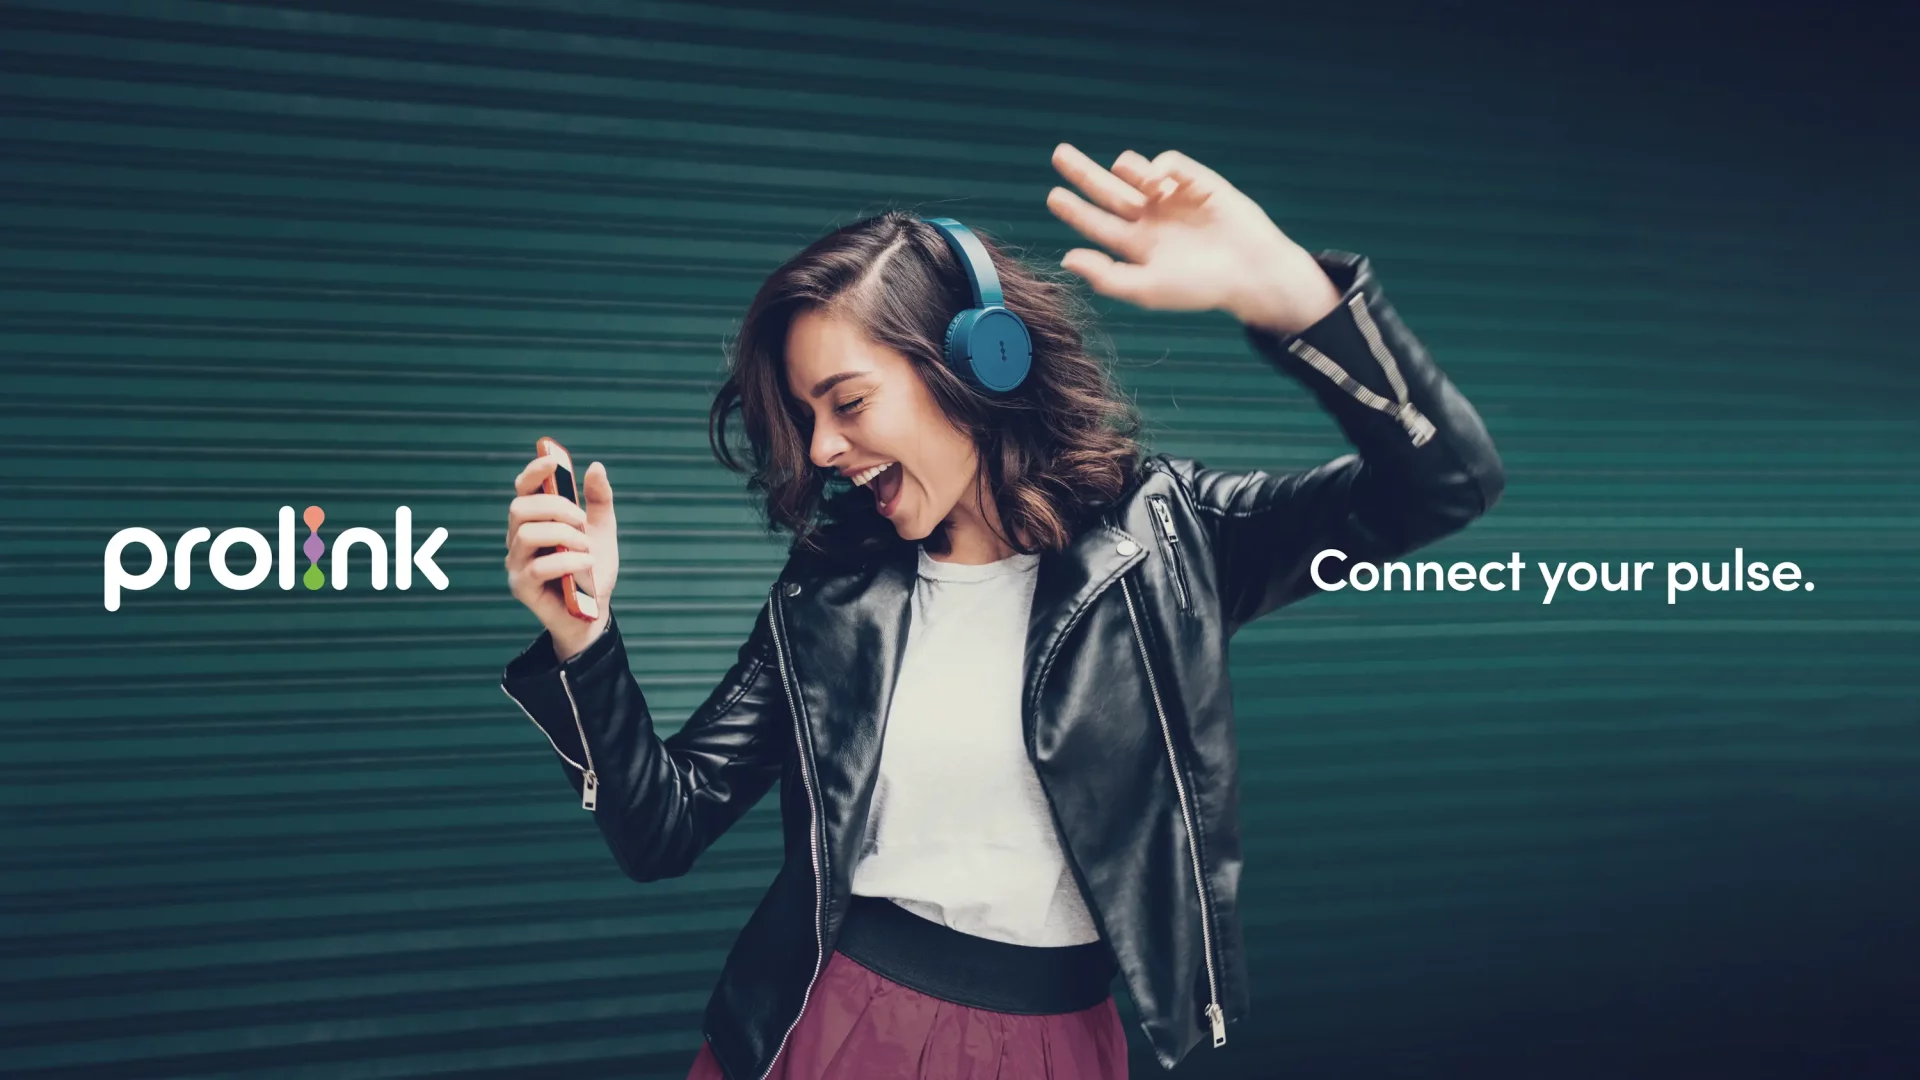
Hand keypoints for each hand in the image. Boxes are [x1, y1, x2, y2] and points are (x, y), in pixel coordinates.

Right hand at [506, 454, 618, 661]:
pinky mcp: (521, 587)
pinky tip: (588, 564)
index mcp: (534, 520)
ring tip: (588, 548)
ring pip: (526, 534)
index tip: (553, 462)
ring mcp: (516, 563)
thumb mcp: (602, 531)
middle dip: (556, 507)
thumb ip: (599, 500)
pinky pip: (539, 567)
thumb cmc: (592, 570)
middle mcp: (518, 538)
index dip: (534, 472)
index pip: (523, 489)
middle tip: (583, 521)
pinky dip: (568, 561)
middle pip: (520, 507)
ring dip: (564, 535)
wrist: (595, 611)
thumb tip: (596, 466)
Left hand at [1046, 143, 1342, 335]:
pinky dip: (1159, 167)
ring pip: (1135, 172)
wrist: (1250, 271)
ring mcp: (1172, 198)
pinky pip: (1169, 163)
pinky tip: (1160, 183)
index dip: (1075, 210)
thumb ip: (1106, 276)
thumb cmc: (1200, 287)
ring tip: (1127, 174)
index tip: (1054, 196)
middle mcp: (1150, 219)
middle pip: (1108, 191)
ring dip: (1127, 168)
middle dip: (1083, 172)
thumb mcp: (1147, 288)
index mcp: (1137, 246)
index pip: (1098, 224)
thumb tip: (1067, 258)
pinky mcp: (1196, 181)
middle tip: (1059, 153)